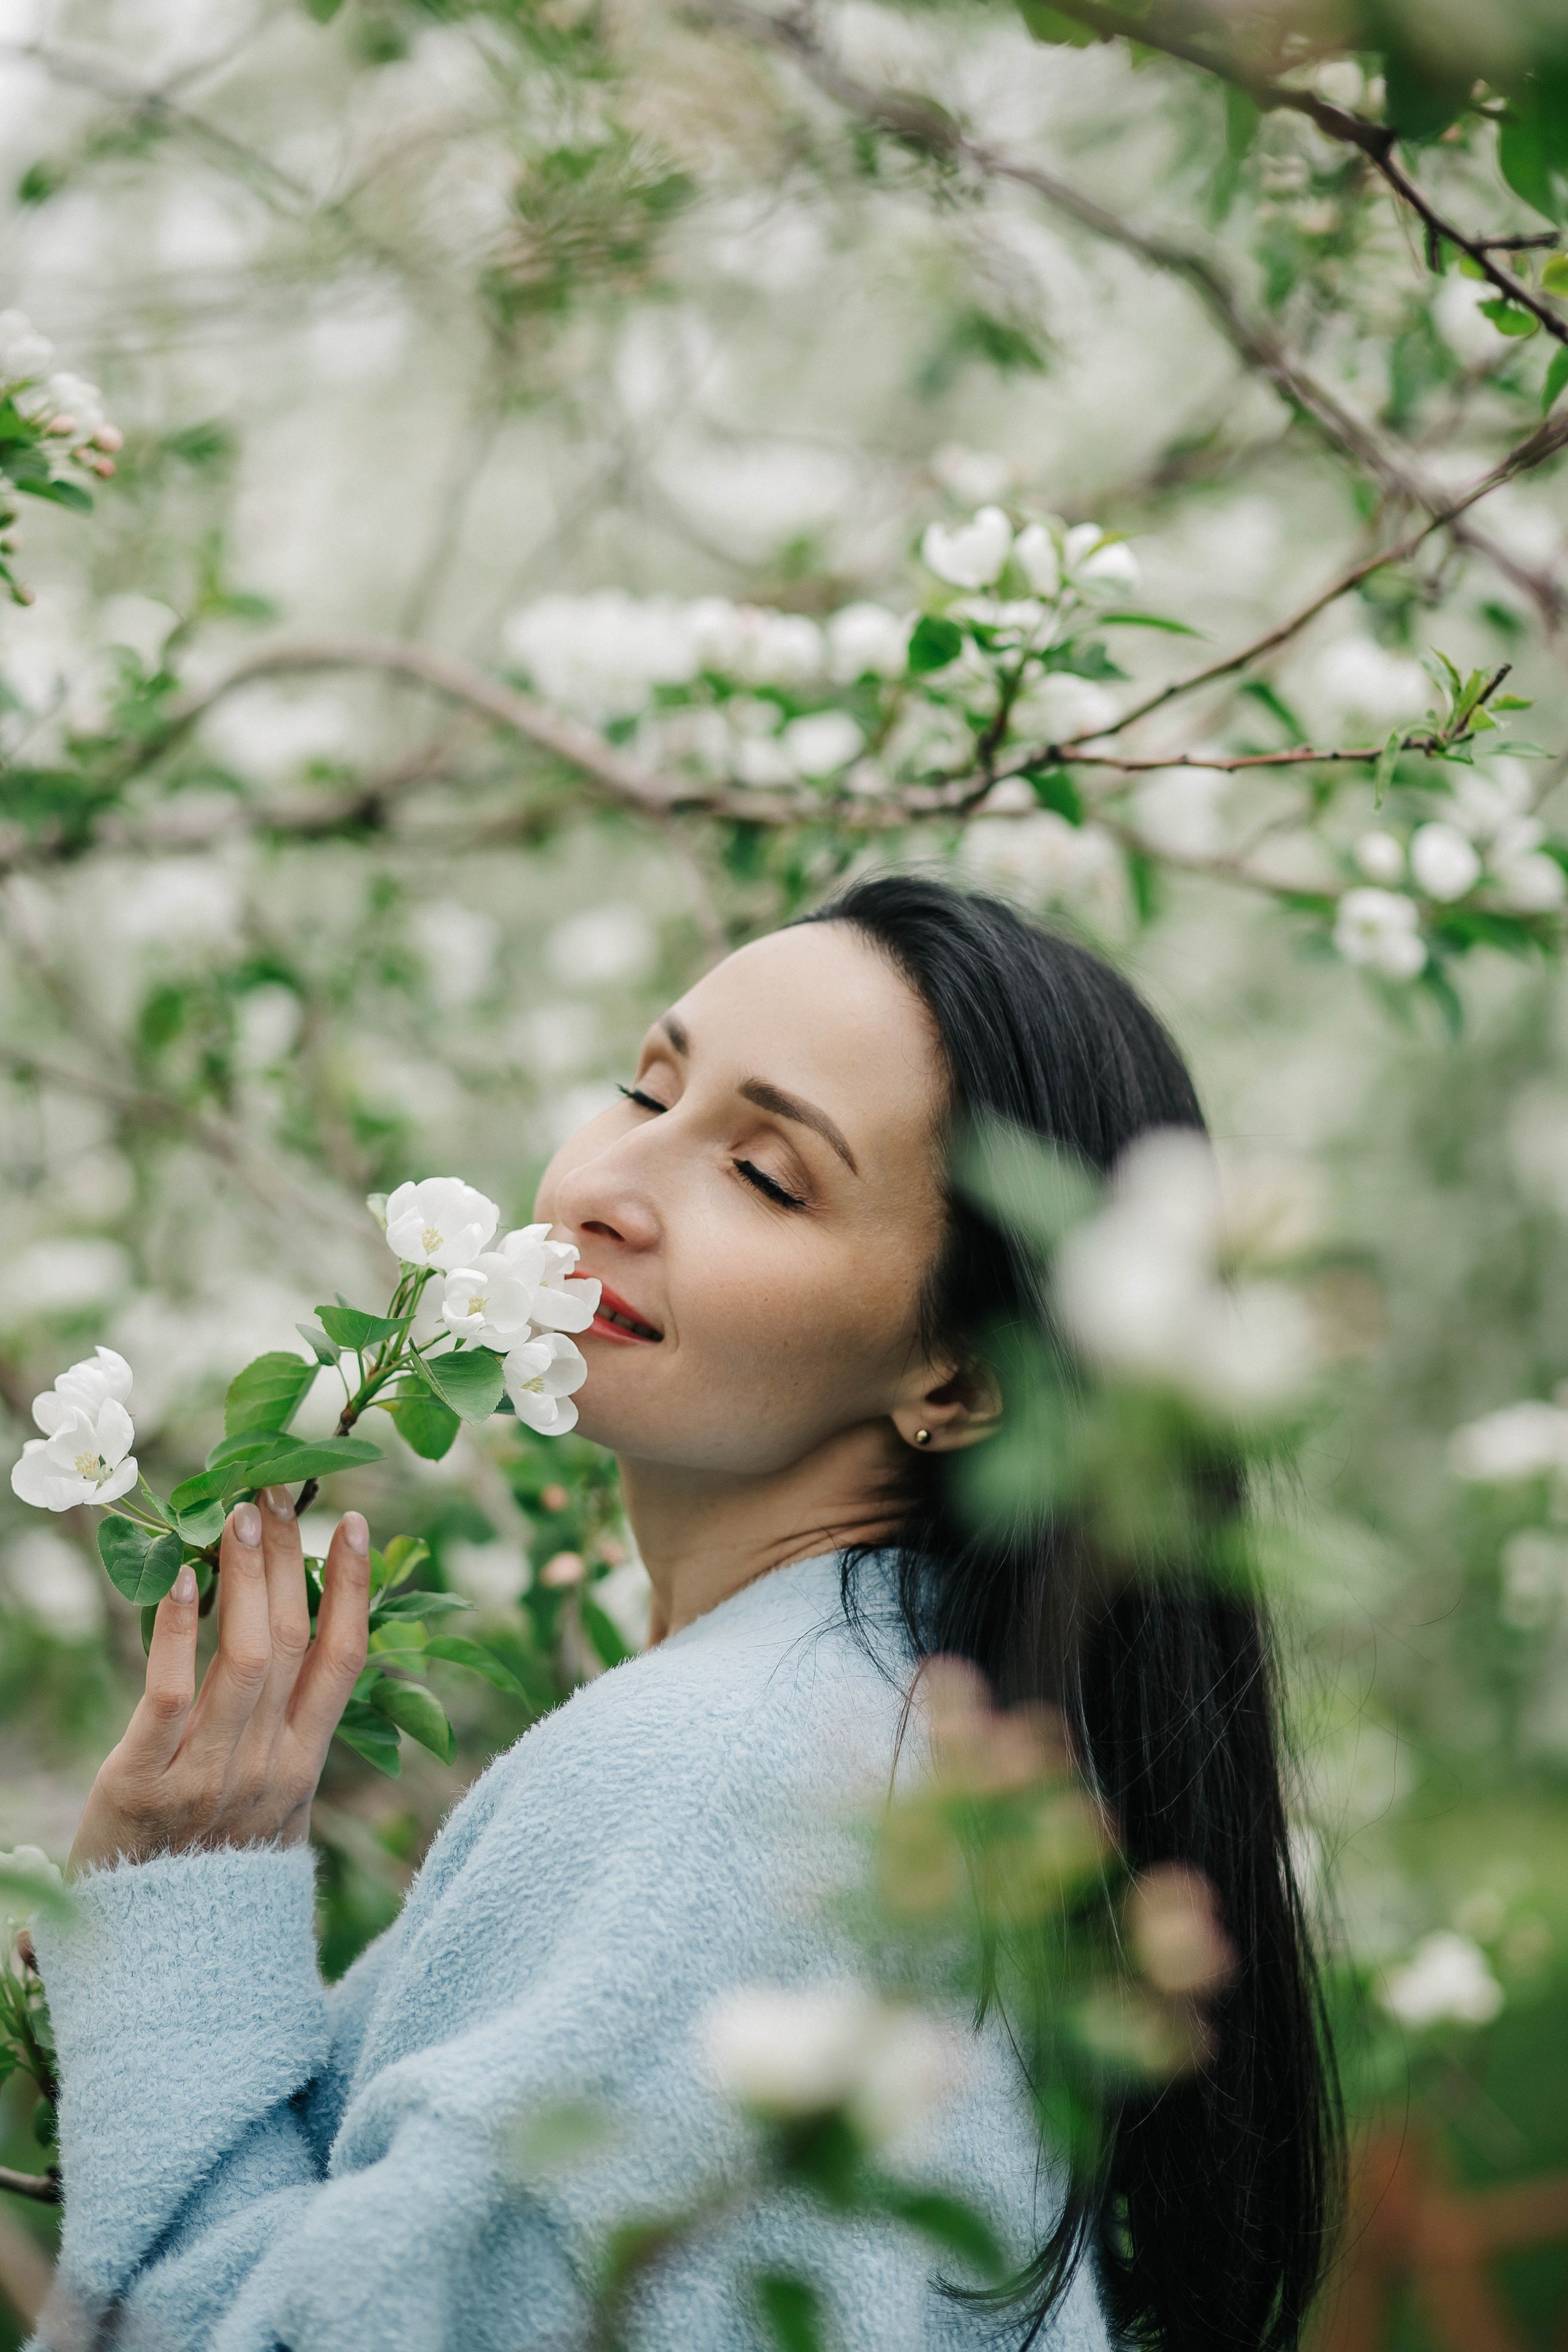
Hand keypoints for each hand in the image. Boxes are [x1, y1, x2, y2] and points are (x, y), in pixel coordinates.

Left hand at [68, 1491, 370, 1875]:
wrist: (151, 1964)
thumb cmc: (206, 1868)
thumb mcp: (267, 1808)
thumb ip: (283, 1737)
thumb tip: (298, 1650)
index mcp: (302, 1767)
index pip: (343, 1659)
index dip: (352, 1586)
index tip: (350, 1522)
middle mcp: (266, 1767)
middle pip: (292, 1641)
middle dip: (288, 1558)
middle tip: (275, 1492)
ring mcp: (207, 1775)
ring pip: (245, 1657)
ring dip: (245, 1576)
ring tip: (237, 1515)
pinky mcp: (141, 1783)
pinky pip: (170, 1694)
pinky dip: (180, 1631)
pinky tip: (183, 1581)